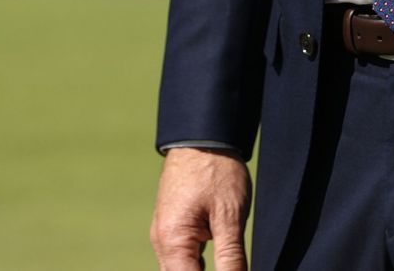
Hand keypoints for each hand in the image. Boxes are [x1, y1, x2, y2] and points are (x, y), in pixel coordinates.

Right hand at [151, 146, 250, 270]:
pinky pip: (182, 256)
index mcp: (172, 242)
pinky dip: (198, 262)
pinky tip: (217, 259)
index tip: (231, 270)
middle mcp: (162, 242)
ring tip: (227, 262)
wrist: (203, 136)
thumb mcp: (230, 216)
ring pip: (180, 268)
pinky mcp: (172, 226)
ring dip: (201, 270)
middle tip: (230, 264)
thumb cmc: (216, 171)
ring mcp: (164, 234)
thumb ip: (231, 256)